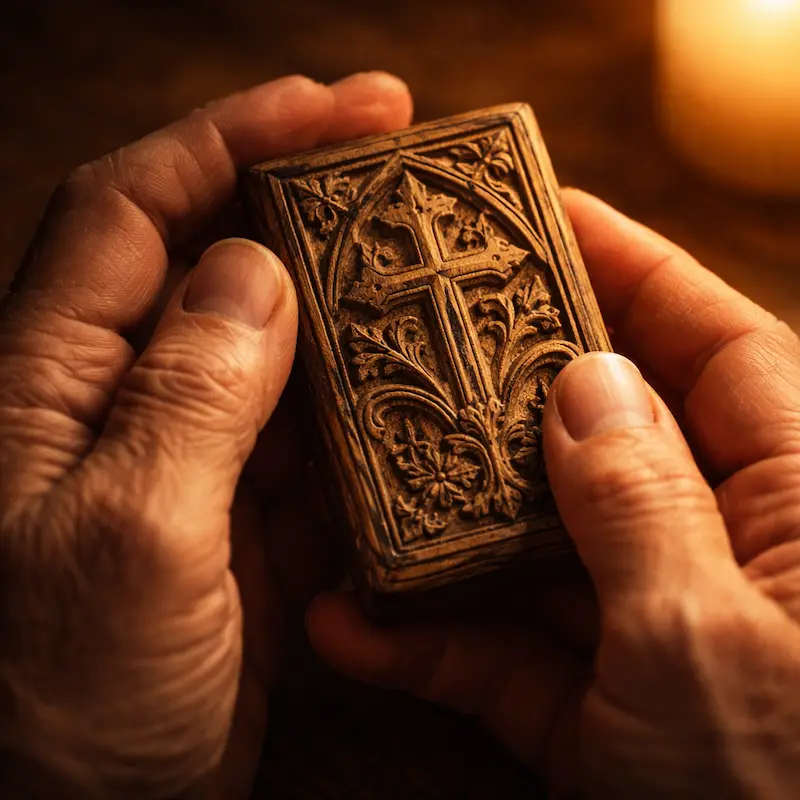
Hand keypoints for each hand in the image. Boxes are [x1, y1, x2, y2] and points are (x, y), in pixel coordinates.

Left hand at [0, 72, 411, 797]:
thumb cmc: (56, 707)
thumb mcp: (124, 544)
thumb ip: (188, 399)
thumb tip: (252, 273)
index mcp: (52, 380)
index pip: (138, 206)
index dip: (235, 138)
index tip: (342, 107)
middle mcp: (121, 399)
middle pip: (216, 256)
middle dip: (308, 202)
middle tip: (405, 171)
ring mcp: (191, 456)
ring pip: (277, 343)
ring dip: (350, 304)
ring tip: (430, 271)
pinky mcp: (243, 513)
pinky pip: (312, 430)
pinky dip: (365, 403)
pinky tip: (420, 388)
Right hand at [307, 190, 799, 797]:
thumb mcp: (712, 648)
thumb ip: (644, 501)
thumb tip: (587, 381)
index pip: (711, 344)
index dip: (629, 269)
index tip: (542, 214)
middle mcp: (729, 554)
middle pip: (602, 434)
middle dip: (506, 388)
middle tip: (417, 331)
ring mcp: (656, 632)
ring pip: (538, 541)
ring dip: (444, 523)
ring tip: (350, 471)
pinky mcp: (606, 713)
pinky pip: (514, 653)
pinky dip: (437, 644)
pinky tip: (354, 625)